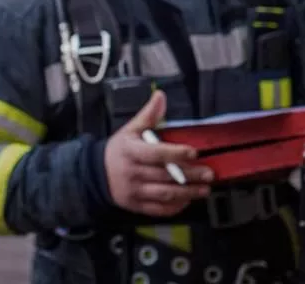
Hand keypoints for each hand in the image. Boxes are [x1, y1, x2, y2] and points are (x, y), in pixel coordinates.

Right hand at [104, 90, 213, 215]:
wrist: (96, 174)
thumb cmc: (118, 151)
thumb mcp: (129, 130)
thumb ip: (148, 115)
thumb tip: (160, 96)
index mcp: (131, 151)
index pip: (156, 153)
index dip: (176, 153)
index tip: (193, 152)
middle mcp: (133, 172)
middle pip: (165, 175)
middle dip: (190, 175)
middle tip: (208, 173)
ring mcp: (135, 191)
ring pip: (165, 194)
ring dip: (188, 193)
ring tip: (204, 188)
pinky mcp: (137, 205)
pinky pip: (159, 209)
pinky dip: (175, 207)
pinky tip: (187, 201)